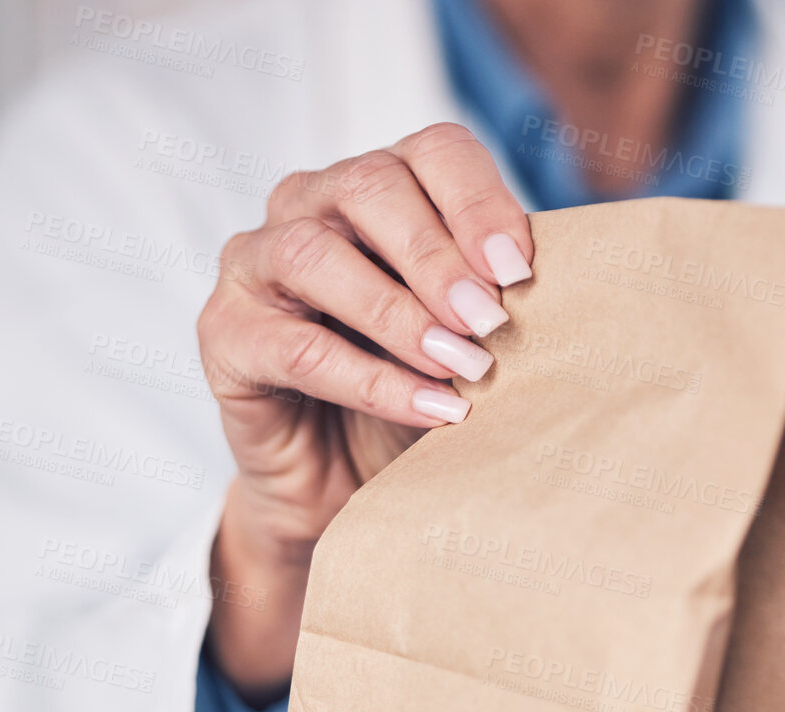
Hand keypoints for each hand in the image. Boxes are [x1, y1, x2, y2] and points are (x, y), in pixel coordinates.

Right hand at [198, 123, 532, 703]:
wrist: (342, 486)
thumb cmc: (412, 392)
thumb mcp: (467, 336)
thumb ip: (494, 296)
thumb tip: (559, 288)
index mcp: (375, 187)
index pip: (431, 152)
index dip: (479, 202)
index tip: (525, 271)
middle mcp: (307, 205)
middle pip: (370, 188)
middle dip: (441, 257)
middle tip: (494, 324)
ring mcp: (253, 262)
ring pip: (317, 256)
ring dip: (401, 313)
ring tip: (464, 368)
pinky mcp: (224, 332)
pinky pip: (295, 345)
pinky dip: (371, 378)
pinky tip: (431, 408)